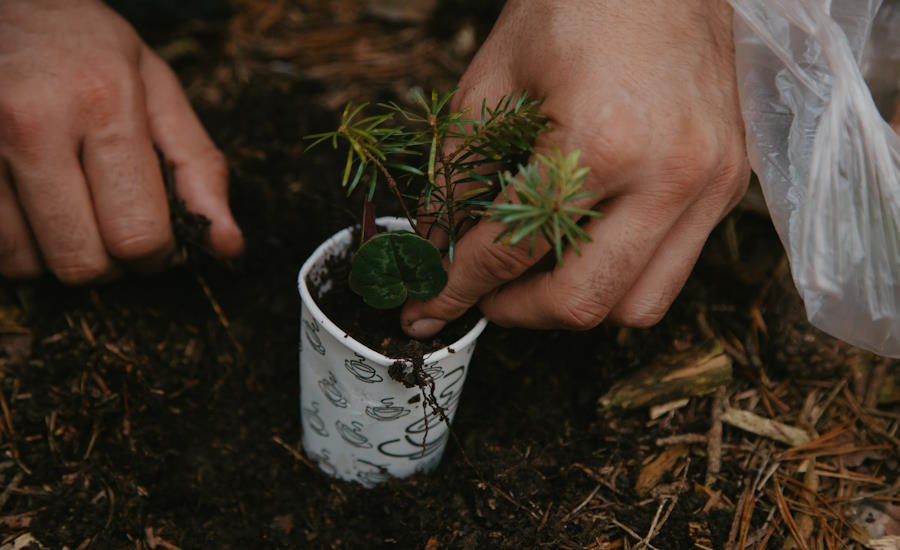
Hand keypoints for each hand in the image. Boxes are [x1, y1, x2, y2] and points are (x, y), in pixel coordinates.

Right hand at [0, 0, 242, 282]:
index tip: (155, 237)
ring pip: (27, 264)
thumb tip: (228, 246)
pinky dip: (18, 244)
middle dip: (109, 261)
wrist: (3, 4)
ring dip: (56, 254)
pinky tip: (32, 207)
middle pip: (82, 261)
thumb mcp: (158, 90)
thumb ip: (198, 168)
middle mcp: (31, 121)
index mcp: (104, 101)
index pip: (138, 233)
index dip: (156, 254)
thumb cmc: (88, 50)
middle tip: (111, 228)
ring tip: (67, 209)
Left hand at [402, 0, 749, 336]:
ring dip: (575, 303)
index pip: (510, 249)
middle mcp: (668, 174)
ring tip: (538, 270)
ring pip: (637, 305)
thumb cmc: (575, 6)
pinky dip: (620, 274)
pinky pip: (672, 268)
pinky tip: (587, 241)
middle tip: (485, 294)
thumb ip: (459, 175)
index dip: (456, 287)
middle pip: (582, 302)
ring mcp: (709, 184)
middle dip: (517, 311)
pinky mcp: (729, 185)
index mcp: (598, 140)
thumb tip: (436, 246)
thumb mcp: (492, 81)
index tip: (426, 307)